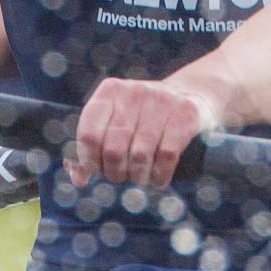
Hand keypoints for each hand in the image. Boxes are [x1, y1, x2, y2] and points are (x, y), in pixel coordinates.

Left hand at [69, 76, 220, 188]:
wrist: (193, 95)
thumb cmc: (144, 116)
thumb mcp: (116, 121)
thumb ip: (92, 146)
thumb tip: (78, 178)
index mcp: (110, 91)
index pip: (88, 134)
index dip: (89, 160)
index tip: (97, 169)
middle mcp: (135, 92)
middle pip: (114, 149)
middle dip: (115, 171)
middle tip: (120, 176)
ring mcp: (162, 101)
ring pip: (140, 155)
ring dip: (138, 176)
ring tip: (140, 178)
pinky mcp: (186, 114)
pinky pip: (167, 155)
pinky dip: (160, 175)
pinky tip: (158, 179)